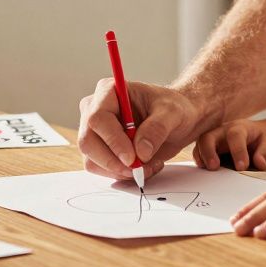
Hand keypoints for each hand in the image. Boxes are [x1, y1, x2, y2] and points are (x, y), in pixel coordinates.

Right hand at [77, 79, 209, 180]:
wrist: (177, 121)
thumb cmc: (173, 109)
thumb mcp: (173, 113)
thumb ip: (157, 128)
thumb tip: (140, 152)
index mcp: (109, 91)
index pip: (98, 119)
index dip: (113, 141)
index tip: (133, 158)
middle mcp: (95, 110)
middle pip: (88, 142)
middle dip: (113, 162)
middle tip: (138, 169)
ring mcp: (95, 132)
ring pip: (92, 160)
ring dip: (120, 171)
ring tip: (148, 165)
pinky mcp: (101, 150)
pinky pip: (101, 169)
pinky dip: (121, 174)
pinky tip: (143, 167)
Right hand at [192, 119, 265, 171]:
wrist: (257, 135)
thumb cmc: (262, 139)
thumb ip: (265, 153)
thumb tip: (260, 163)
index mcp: (239, 128)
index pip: (235, 136)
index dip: (237, 151)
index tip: (242, 167)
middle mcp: (222, 130)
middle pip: (209, 136)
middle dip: (209, 151)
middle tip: (214, 167)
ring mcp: (213, 138)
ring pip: (200, 144)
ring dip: (201, 157)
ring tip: (206, 170)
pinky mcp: (208, 148)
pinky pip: (199, 153)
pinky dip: (199, 161)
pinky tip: (203, 172)